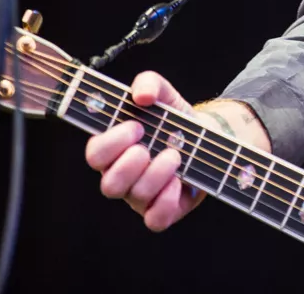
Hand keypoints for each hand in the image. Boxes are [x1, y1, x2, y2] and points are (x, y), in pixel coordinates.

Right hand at [84, 71, 268, 231]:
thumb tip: (142, 94)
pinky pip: (155, 220)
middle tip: (149, 146)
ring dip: (156, 174)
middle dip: (130, 164)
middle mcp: (123, 176)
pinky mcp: (163, 210)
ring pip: (135, 197)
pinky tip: (178, 182)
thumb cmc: (175, 119)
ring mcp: (141, 197)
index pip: (95, 155)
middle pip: (109, 185)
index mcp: (115, 149)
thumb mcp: (165, 94)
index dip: (111, 143)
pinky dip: (165, 202)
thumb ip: (149, 83)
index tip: (136, 126)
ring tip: (175, 155)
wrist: (209, 138)